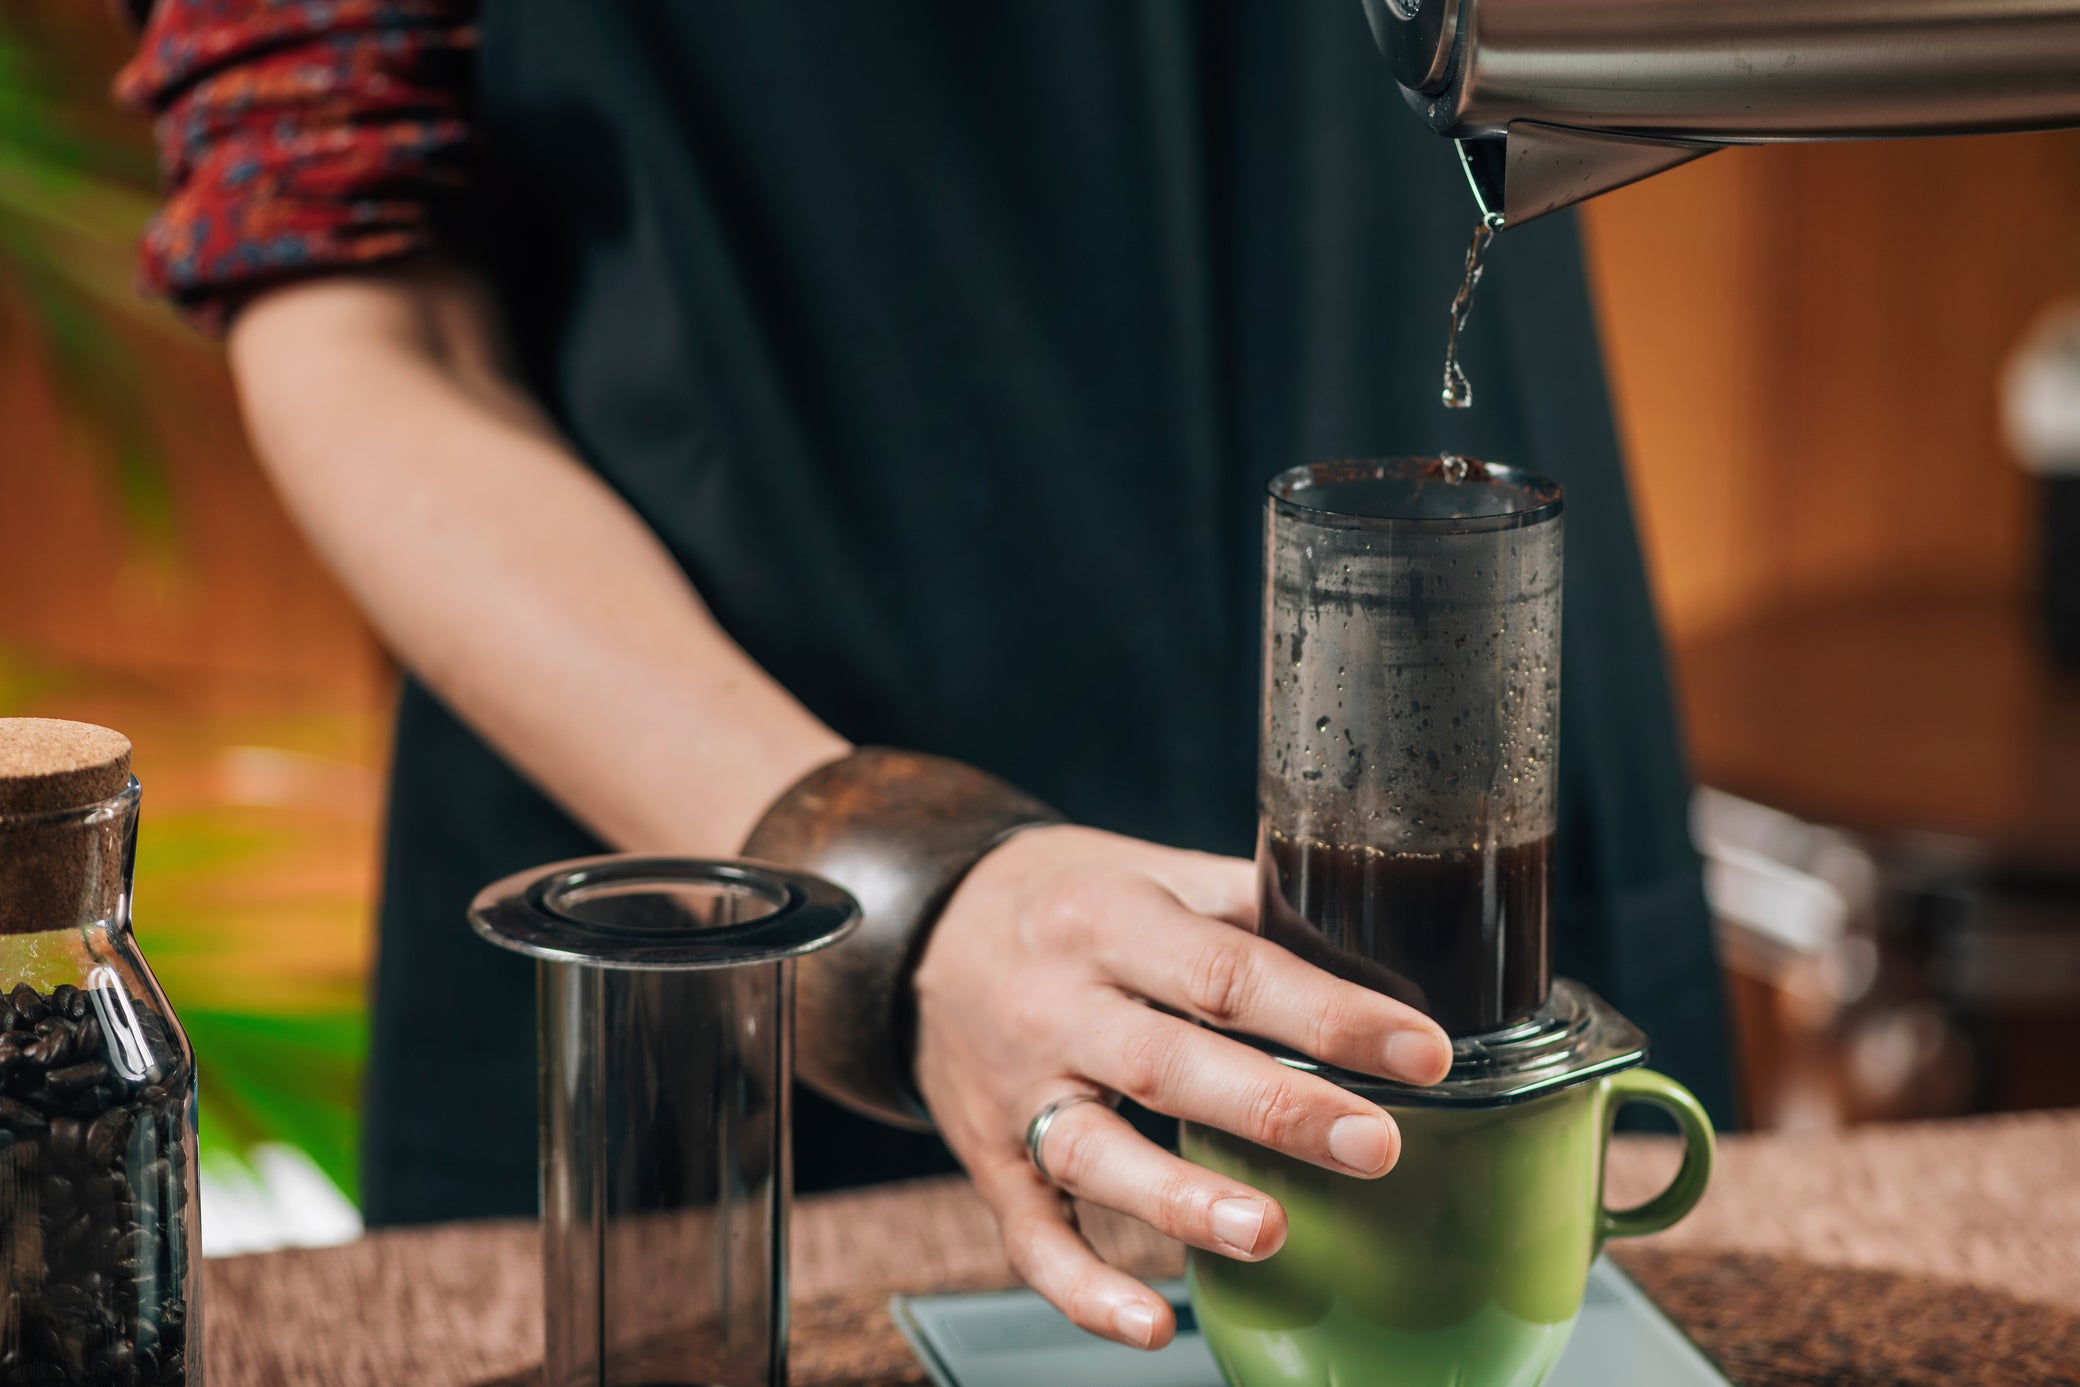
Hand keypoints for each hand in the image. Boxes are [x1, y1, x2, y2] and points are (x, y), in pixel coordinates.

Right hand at [911, 824, 1453, 1349]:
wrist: (921, 934)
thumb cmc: (1066, 901)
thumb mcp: (1147, 872)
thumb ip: (1249, 905)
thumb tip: (1382, 948)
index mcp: (1108, 917)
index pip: (1226, 968)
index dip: (1326, 1012)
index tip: (1421, 1051)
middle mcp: (1055, 1003)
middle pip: (1167, 1060)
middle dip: (1274, 1108)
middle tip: (1375, 1146)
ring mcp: (1016, 1088)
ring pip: (1094, 1150)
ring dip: (1180, 1198)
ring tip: (1269, 1233)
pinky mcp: (990, 1158)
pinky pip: (1030, 1233)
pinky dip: (1083, 1288)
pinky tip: (1152, 1325)